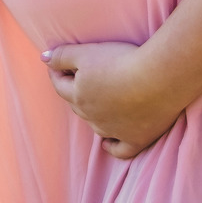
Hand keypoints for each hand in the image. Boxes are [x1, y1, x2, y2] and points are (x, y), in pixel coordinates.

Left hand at [42, 40, 181, 160]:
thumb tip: (43, 58)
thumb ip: (63, 55)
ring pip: (95, 125)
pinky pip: (119, 150)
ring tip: (98, 103)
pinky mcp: (136, 139)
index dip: (58, 72)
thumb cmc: (121, 61)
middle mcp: (92, 116)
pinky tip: (108, 143)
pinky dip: (112, 146)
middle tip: (82, 78)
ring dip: (92, 116)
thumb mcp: (87, 52)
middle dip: (75, 92)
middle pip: (77, 105)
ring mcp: (114, 130)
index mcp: (79, 95)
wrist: (157, 80)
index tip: (59, 65)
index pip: (60, 84)